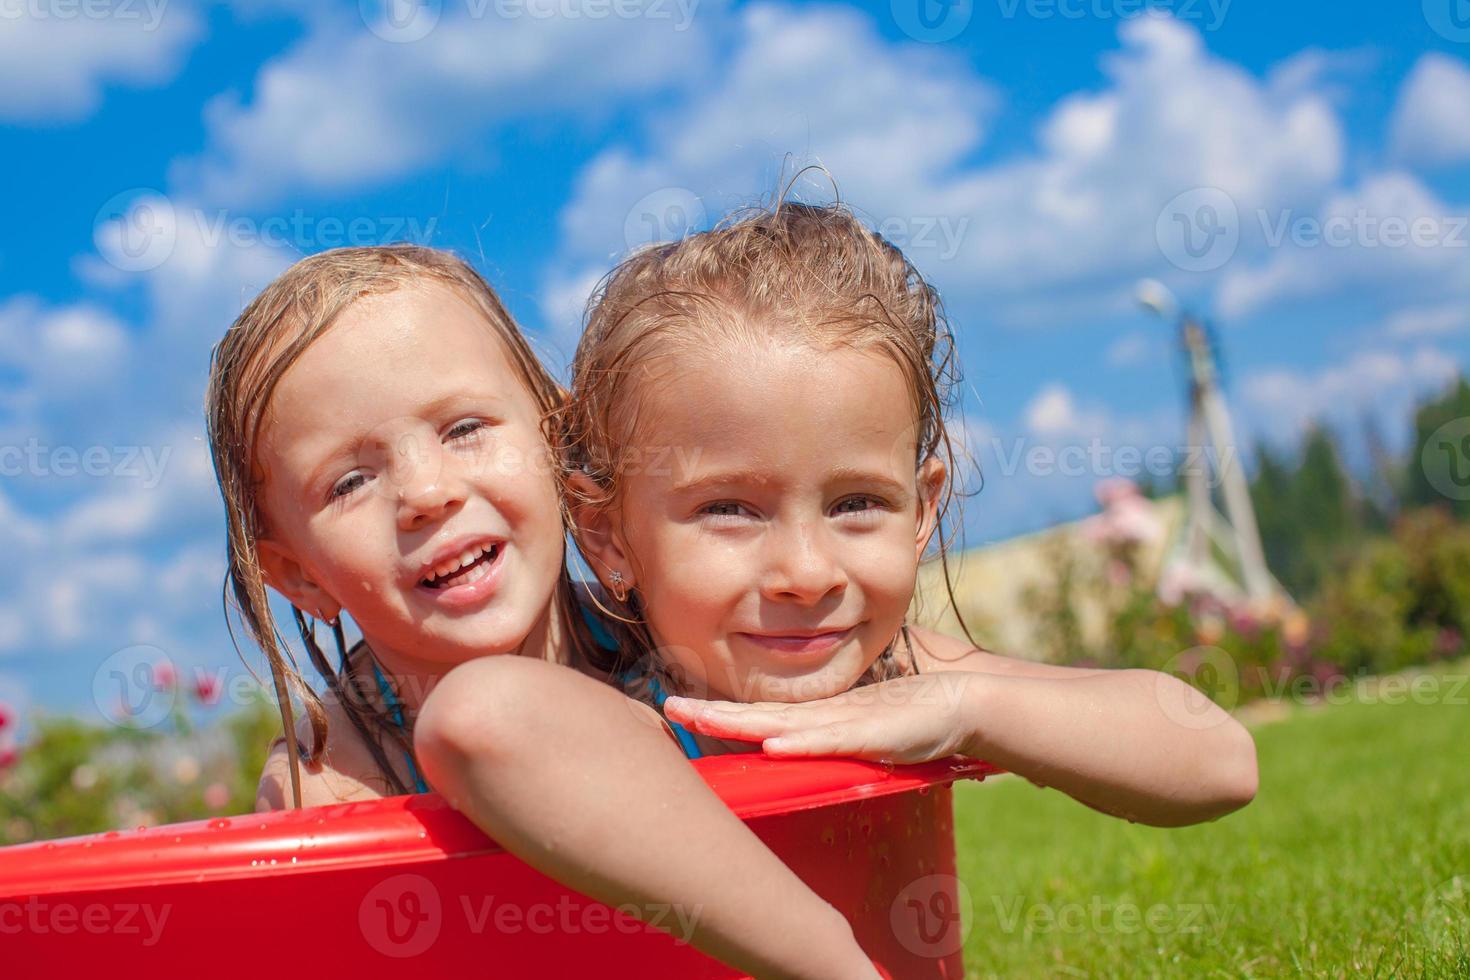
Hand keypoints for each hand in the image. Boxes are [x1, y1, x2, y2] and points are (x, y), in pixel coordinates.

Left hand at [663, 673, 980, 764]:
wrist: (966, 702)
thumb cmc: (917, 719)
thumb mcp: (866, 734)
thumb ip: (833, 738)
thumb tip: (792, 747)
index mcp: (819, 718)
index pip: (758, 715)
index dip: (720, 712)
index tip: (678, 706)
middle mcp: (824, 717)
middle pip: (757, 714)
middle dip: (711, 712)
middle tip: (667, 704)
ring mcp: (847, 723)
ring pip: (782, 722)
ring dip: (739, 722)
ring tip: (698, 718)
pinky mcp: (872, 734)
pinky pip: (830, 739)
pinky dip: (801, 742)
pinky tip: (773, 742)